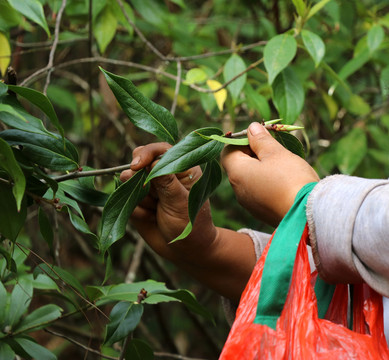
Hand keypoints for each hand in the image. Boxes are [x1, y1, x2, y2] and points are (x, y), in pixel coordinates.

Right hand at [121, 142, 256, 302]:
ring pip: (128, 182)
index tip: (137, 165)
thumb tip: (152, 162)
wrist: (185, 252)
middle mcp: (164, 174)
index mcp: (181, 167)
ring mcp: (150, 187)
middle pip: (139, 163)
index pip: (160, 150)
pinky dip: (137, 211)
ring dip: (141, 199)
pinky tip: (151, 219)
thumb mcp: (180, 202)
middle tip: (153, 196)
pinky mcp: (138, 202)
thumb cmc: (191, 225)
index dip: (146, 154)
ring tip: (156, 211)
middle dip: (140, 179)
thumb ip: (166, 182)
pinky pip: (126, 200)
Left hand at [221, 122, 318, 226]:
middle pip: (239, 165)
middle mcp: (237, 190)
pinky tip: (285, 182)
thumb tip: (251, 128)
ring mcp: (248, 203)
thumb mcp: (275, 153)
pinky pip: (259, 192)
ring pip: (250, 179)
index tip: (260, 138)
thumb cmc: (290, 179)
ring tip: (282, 165)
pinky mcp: (261, 212)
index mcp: (236, 173)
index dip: (241, 140)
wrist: (306, 215)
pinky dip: (267, 183)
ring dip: (262, 168)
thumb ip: (260, 140)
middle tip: (274, 149)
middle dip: (253, 153)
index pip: (227, 151)